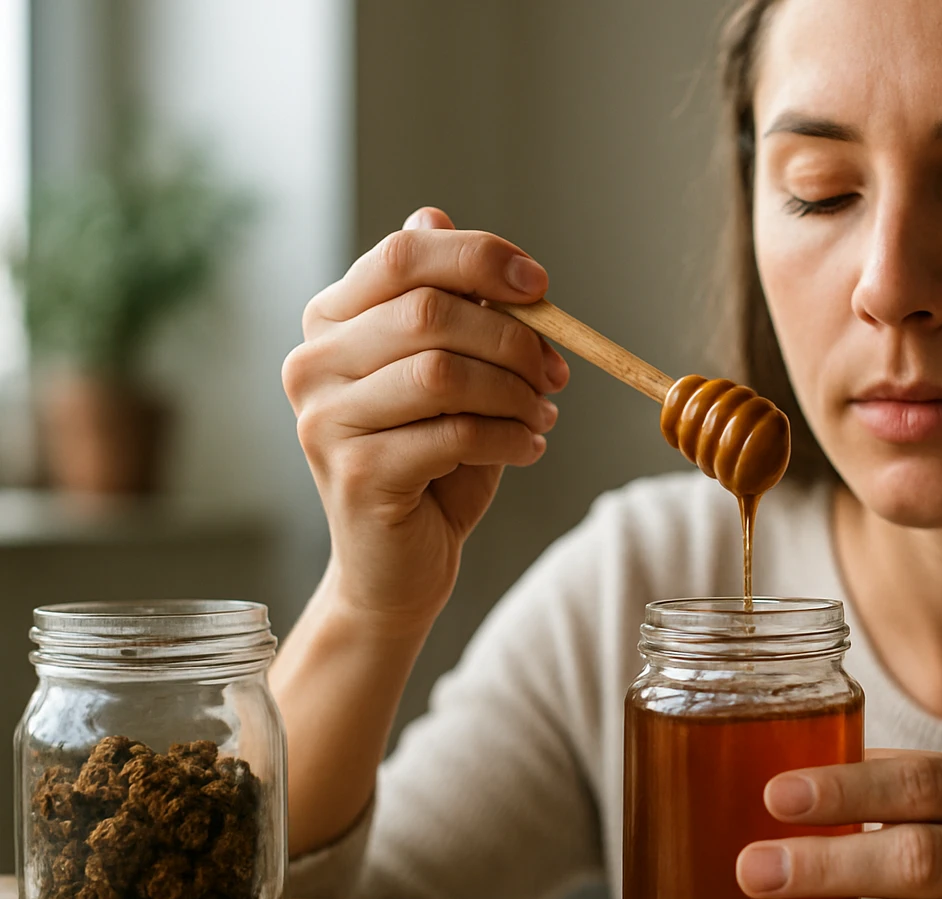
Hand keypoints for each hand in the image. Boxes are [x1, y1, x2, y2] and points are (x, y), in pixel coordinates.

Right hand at [283, 206, 569, 626]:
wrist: (397, 565)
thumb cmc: (428, 461)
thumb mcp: (447, 371)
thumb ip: (445, 303)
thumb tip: (435, 215)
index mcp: (331, 322)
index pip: (403, 256)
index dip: (479, 258)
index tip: (540, 285)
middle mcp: (312, 363)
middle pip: (429, 312)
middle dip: (514, 336)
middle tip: (556, 372)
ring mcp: (325, 420)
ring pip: (444, 373)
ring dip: (515, 391)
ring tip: (542, 413)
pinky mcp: (355, 474)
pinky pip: (453, 435)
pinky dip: (510, 437)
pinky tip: (530, 447)